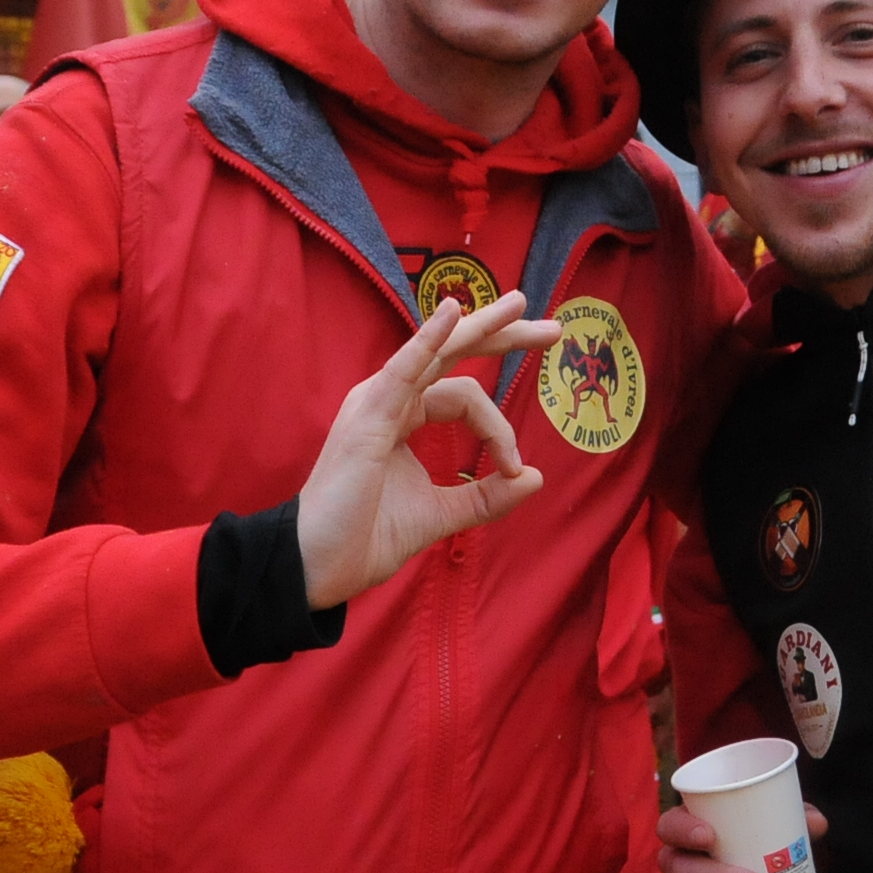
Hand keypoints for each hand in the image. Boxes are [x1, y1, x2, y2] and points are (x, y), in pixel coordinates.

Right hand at [296, 294, 558, 611]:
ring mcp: (377, 402)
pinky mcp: (369, 415)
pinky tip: (455, 313)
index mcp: (402, 415)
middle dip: (504, 336)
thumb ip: (486, 496)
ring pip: (438, 352)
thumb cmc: (365, 538)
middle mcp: (390, 399)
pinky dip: (429, 339)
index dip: (499, 428)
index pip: (465, 396)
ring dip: (481, 327)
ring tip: (520, 305)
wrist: (320, 566)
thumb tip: (535, 476)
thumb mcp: (442, 514)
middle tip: (553, 329)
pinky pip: (404, 368)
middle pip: (454, 354)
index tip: (515, 468)